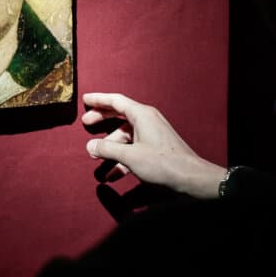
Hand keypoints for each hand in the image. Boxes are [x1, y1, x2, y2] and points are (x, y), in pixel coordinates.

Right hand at [82, 92, 226, 198]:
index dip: (99, 99)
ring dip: (111, 146)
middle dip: (102, 119)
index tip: (85, 99)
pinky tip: (112, 174)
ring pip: (126, 135)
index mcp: (141, 115)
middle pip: (119, 115)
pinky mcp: (155, 148)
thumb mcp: (130, 156)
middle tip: (86, 123)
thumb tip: (90, 146)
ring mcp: (152, 134)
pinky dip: (122, 158)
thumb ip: (107, 149)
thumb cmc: (163, 163)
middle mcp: (147, 120)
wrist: (190, 177)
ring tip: (95, 157)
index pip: (116, 101)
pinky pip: (133, 148)